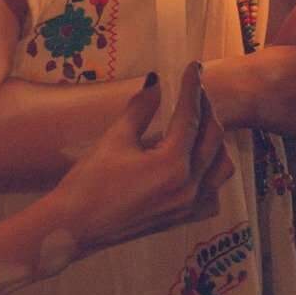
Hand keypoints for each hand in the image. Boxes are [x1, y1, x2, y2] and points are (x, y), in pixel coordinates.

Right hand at [50, 64, 236, 260]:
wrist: (74, 227)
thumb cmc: (88, 183)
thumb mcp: (114, 140)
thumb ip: (140, 108)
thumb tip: (156, 81)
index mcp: (171, 165)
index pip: (190, 117)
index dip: (191, 88)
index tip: (193, 67)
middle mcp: (188, 187)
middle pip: (213, 137)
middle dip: (206, 108)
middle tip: (194, 90)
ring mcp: (189, 207)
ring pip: (221, 166)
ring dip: (215, 141)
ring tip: (198, 124)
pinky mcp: (184, 219)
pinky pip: (214, 193)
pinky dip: (211, 173)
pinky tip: (195, 162)